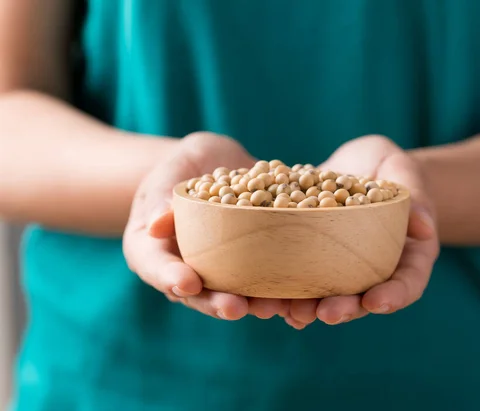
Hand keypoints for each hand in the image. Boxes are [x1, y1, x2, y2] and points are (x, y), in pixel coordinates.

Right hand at [123, 133, 286, 319]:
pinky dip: (278, 289)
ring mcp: (218, 271)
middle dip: (216, 303)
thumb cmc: (182, 166)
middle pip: (197, 293)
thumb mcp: (169, 172)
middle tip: (235, 309)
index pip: (157, 268)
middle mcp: (185, 268)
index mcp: (153, 250)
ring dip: (252, 304)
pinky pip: (261, 280)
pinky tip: (295, 295)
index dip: (171, 278)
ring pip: (231, 293)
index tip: (187, 283)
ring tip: (270, 308)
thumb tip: (155, 224)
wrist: (217, 165)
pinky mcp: (249, 264)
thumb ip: (161, 195)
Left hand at [284, 136, 439, 328]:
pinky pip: (301, 278)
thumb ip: (416, 195)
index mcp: (407, 255)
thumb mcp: (404, 171)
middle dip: (345, 308)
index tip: (375, 301)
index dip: (394, 295)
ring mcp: (342, 267)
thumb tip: (425, 226)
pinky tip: (268, 300)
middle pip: (364, 297)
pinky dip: (285, 290)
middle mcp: (374, 269)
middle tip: (327, 314)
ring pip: (330, 295)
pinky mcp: (313, 257)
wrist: (358, 165)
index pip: (408, 281)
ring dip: (310, 308)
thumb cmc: (391, 167)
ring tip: (292, 313)